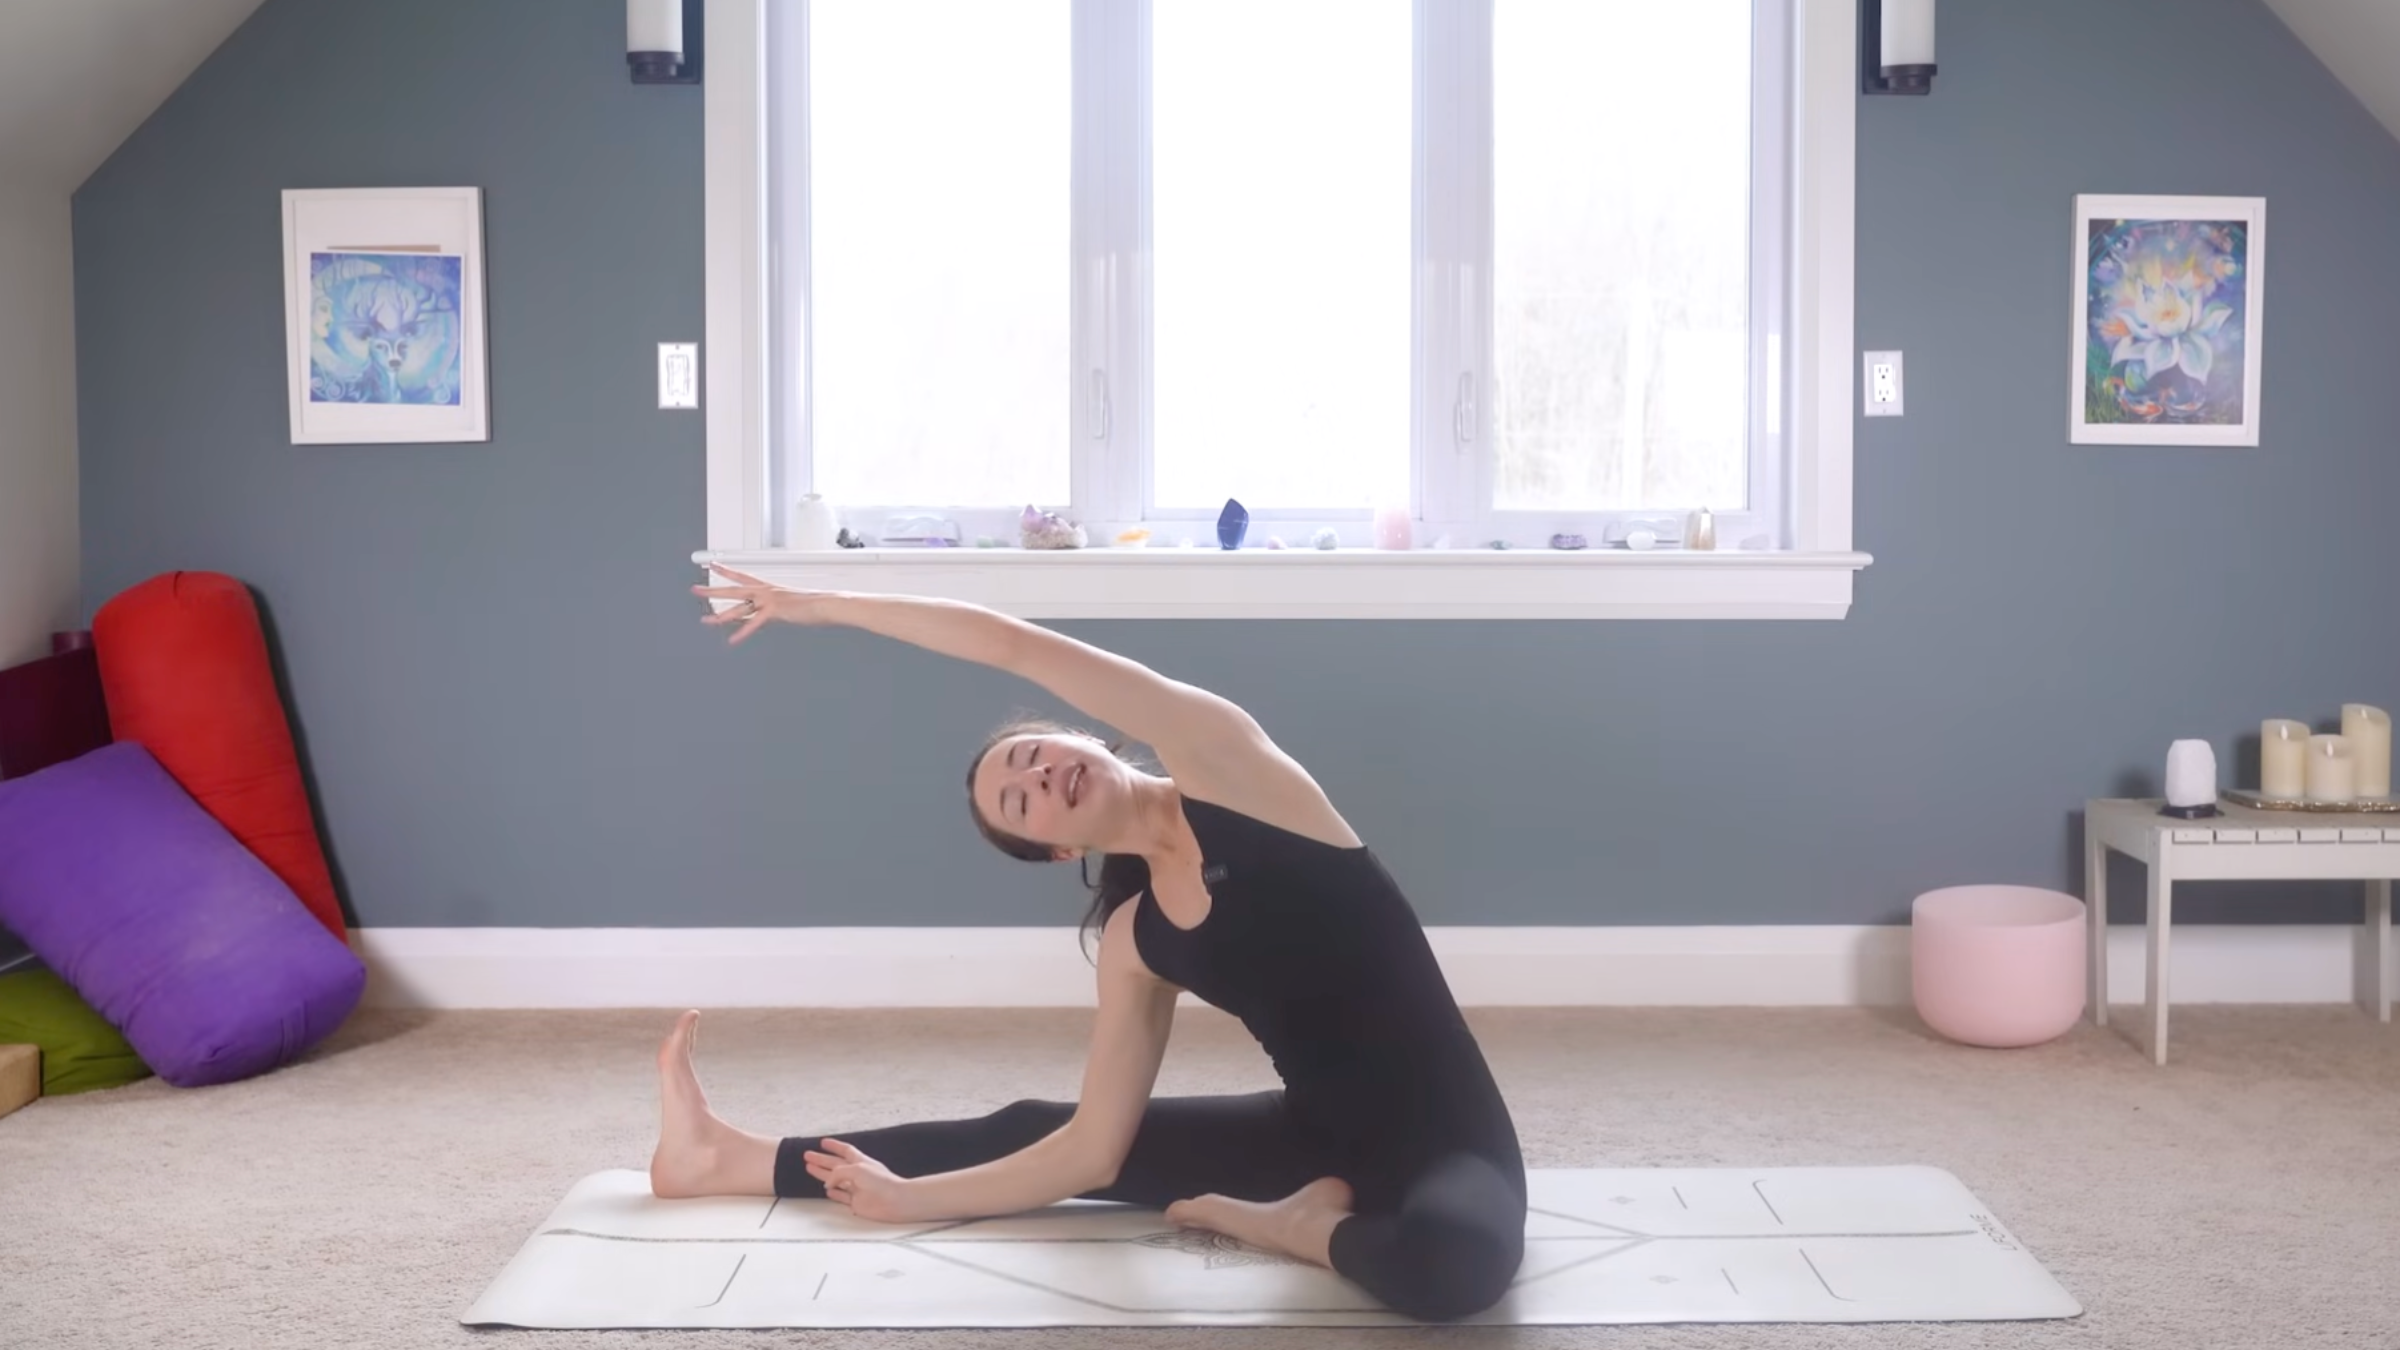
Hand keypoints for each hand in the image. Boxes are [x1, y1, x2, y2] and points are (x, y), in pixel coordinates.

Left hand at [690, 564, 841, 644]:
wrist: (827, 604)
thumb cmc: (813, 605)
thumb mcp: (788, 605)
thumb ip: (772, 610)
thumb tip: (763, 616)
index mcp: (768, 587)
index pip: (741, 576)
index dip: (725, 570)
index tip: (712, 565)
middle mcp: (766, 591)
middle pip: (733, 590)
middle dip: (713, 591)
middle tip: (696, 589)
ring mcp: (769, 600)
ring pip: (739, 608)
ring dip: (721, 615)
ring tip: (706, 620)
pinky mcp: (775, 611)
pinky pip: (754, 623)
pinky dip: (743, 632)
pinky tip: (733, 640)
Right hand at [803, 1138, 924, 1221]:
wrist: (895, 1201)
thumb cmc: (882, 1182)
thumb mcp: (857, 1170)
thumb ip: (839, 1173)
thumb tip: (828, 1184)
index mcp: (860, 1161)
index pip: (844, 1150)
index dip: (833, 1146)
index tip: (822, 1142)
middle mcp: (858, 1174)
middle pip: (835, 1164)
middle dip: (822, 1159)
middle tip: (807, 1155)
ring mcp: (856, 1188)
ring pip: (835, 1180)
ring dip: (822, 1174)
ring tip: (809, 1168)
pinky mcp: (856, 1202)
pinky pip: (841, 1196)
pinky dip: (833, 1193)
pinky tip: (826, 1190)